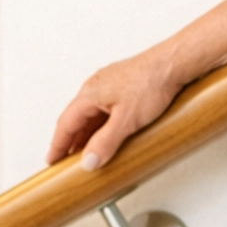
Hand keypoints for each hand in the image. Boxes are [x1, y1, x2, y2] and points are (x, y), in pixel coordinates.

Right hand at [47, 50, 180, 172]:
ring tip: (87, 153)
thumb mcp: (126, 121)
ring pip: (90, 114)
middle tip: (67, 161)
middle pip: (75, 119)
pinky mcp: (121, 87)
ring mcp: (108, 85)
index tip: (52, 161)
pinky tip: (108, 134)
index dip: (58, 145)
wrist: (174, 63)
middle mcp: (94, 88)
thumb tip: (88, 162)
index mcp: (89, 94)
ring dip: (85, 134)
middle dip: (70, 141)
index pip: (65, 124)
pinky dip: (99, 125)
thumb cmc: (152, 84)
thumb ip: (105, 142)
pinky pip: (103, 109)